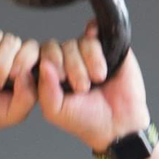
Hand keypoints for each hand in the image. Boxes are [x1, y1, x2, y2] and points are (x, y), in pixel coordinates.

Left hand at [37, 21, 150, 149]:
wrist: (118, 124)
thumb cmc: (87, 120)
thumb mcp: (56, 111)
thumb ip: (45, 89)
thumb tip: (43, 64)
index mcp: (52, 74)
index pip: (40, 54)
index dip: (50, 63)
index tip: (61, 81)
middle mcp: (67, 61)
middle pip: (58, 46)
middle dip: (70, 67)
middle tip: (82, 87)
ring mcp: (86, 53)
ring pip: (77, 41)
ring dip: (86, 63)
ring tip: (96, 80)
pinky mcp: (106, 47)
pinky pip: (94, 33)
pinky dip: (96, 51)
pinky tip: (101, 67)